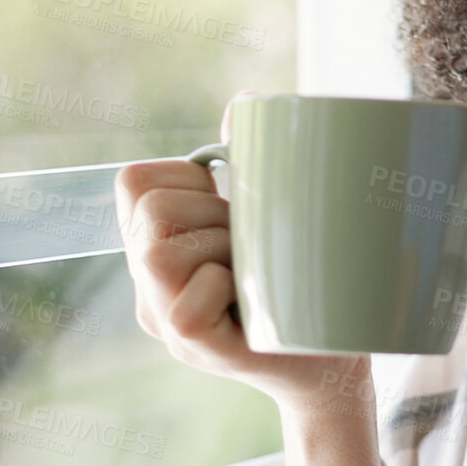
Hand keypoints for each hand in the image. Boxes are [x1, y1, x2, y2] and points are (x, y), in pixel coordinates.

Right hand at [115, 94, 371, 415]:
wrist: (333, 359)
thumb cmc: (304, 282)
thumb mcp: (270, 217)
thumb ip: (247, 166)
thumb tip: (240, 106)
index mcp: (159, 243)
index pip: (133, 180)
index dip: (187, 176)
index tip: (227, 204)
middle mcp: (148, 282)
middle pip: (150, 208)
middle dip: (213, 212)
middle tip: (248, 245)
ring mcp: (162, 317)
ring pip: (161, 252)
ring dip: (223, 248)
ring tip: (252, 272)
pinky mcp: (187, 344)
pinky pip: (189, 298)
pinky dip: (229, 286)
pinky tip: (250, 304)